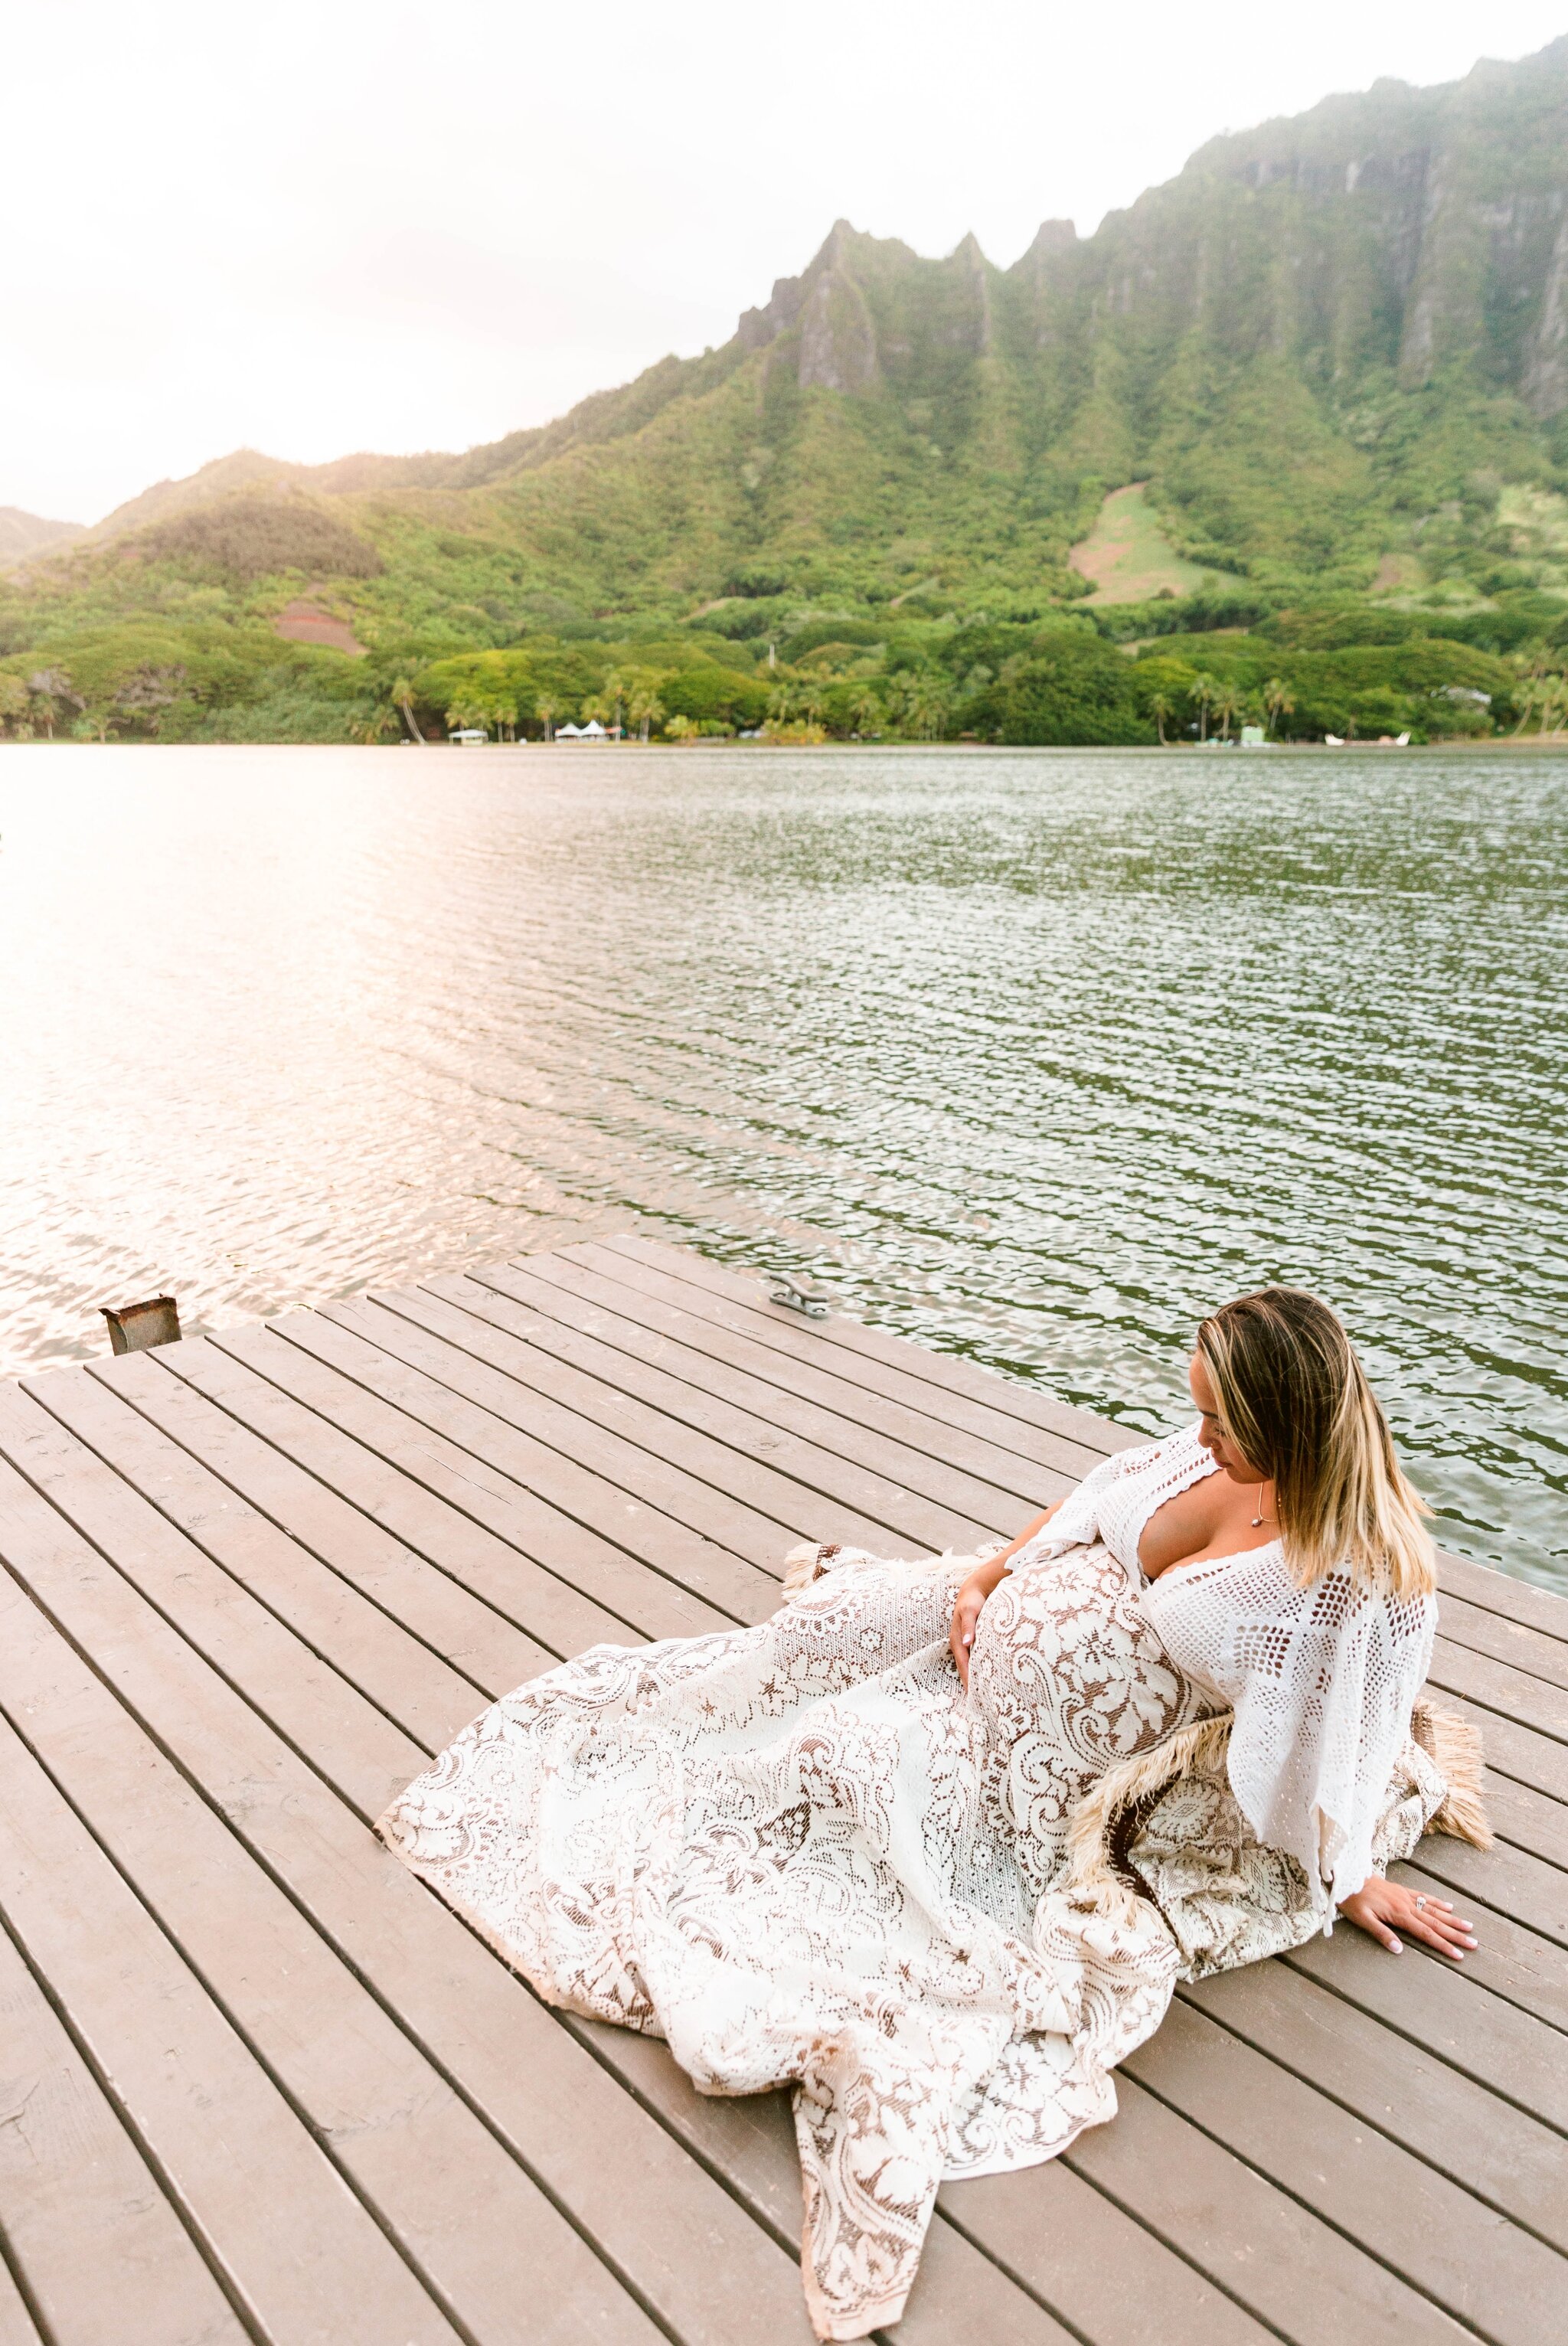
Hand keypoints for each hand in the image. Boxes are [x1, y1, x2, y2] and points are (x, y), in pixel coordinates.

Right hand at [949, 1564, 1000, 1686]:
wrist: (976, 1588)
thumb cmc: (972, 1600)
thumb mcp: (970, 1611)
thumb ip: (969, 1626)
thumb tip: (966, 1643)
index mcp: (957, 1639)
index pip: (963, 1664)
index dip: (968, 1679)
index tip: (974, 1695)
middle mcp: (961, 1643)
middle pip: (966, 1667)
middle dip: (972, 1682)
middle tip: (981, 1700)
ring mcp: (967, 1642)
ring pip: (971, 1663)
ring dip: (977, 1676)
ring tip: (985, 1692)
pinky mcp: (974, 1639)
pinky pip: (977, 1656)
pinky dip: (982, 1666)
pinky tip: (989, 1673)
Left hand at [1338, 1874, 1477, 1960]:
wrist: (1347, 1876)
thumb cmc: (1352, 1900)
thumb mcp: (1362, 1920)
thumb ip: (1381, 1934)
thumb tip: (1399, 1950)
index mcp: (1399, 1915)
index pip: (1426, 1934)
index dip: (1443, 1945)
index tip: (1459, 1955)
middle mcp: (1407, 1905)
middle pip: (1436, 1923)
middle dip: (1455, 1935)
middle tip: (1474, 1944)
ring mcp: (1406, 1896)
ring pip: (1434, 1909)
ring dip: (1452, 1919)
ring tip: (1469, 1926)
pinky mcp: (1402, 1890)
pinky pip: (1424, 1896)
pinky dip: (1438, 1901)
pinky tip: (1450, 1906)